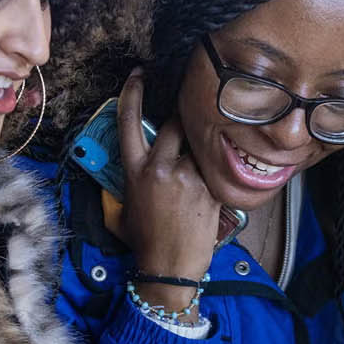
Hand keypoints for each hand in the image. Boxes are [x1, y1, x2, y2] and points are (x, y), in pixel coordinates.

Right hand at [117, 71, 224, 313]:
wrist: (169, 269)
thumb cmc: (145, 242)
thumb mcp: (126, 209)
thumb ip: (134, 182)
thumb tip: (141, 170)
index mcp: (135, 171)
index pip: (129, 121)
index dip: (132, 92)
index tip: (138, 74)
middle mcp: (160, 168)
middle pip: (175, 124)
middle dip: (183, 120)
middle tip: (189, 124)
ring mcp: (187, 177)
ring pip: (200, 146)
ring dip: (202, 150)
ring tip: (202, 166)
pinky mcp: (211, 189)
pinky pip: (217, 168)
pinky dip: (217, 172)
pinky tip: (215, 185)